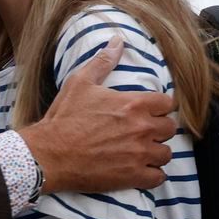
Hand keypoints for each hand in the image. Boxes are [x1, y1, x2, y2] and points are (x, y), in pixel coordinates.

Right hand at [19, 34, 176, 193]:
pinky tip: (141, 171)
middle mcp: (141, 128)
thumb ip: (103, 61)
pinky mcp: (132, 176)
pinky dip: (153, 175)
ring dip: (156, 153)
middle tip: (144, 133)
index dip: (160, 107)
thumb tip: (118, 41)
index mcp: (133, 103)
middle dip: (159, 130)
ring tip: (143, 153)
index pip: (168, 104)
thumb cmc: (64, 118)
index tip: (150, 112)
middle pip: (170, 129)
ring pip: (166, 153)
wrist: (49, 154)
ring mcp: (139, 154)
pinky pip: (158, 177)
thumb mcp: (81, 82)